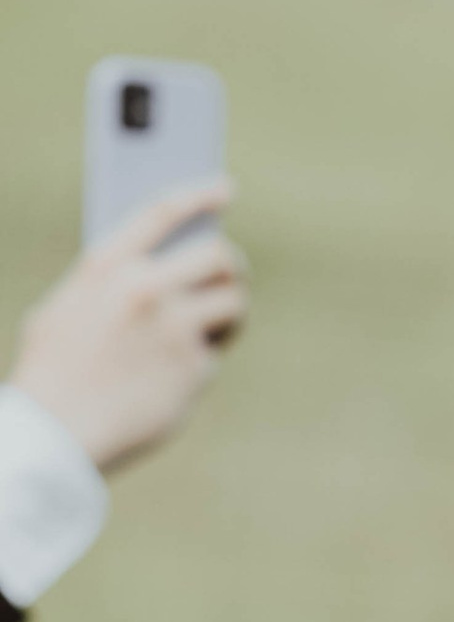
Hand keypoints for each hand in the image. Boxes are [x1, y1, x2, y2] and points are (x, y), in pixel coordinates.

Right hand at [12, 183, 246, 472]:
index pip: (164, 211)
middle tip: (230, 276)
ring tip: (219, 321)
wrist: (57, 433)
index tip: (224, 188)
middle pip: (219, 256)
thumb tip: (152, 269)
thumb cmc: (53, 372)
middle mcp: (144, 288)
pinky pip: (214, 353)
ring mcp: (174, 329)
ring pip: (233, 301)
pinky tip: (180, 372)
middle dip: (230, 265)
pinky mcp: (193, 369)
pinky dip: (203, 360)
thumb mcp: (66, 308)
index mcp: (106, 265)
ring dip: (232, 309)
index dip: (200, 195)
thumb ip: (108, 285)